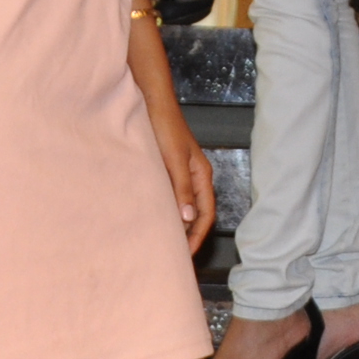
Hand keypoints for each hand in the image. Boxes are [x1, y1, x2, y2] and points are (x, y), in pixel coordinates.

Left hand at [151, 103, 215, 249]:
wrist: (151, 102)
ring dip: (179, 225)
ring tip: (166, 243)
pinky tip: (156, 219)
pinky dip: (169, 211)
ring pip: (185, 206)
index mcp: (202, 175)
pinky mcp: (169, 169)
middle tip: (176, 256)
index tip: (186, 255)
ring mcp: (182, 173)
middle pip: (198, 213)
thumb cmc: (164, 127)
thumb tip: (189, 219)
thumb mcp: (173, 160)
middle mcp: (195, 176)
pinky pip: (173, 197)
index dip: (198, 236)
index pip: (206, 214)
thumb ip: (182, 189)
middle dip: (190, 235)